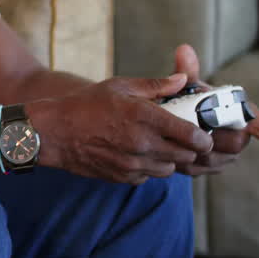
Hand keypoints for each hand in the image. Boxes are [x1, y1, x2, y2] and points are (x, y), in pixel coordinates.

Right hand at [31, 72, 213, 184]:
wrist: (55, 132)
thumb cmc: (86, 104)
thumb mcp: (120, 86)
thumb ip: (156, 85)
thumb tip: (182, 81)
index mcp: (145, 116)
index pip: (192, 135)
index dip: (203, 137)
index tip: (202, 134)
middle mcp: (143, 143)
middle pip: (186, 155)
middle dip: (188, 148)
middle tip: (181, 138)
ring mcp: (133, 163)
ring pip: (170, 168)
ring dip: (169, 159)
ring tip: (156, 145)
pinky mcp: (124, 177)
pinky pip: (149, 176)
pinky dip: (148, 167)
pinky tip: (136, 153)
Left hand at [169, 44, 258, 174]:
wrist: (176, 118)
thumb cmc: (189, 97)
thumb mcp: (187, 84)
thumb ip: (187, 71)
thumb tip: (183, 49)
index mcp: (240, 112)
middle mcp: (240, 135)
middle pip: (234, 143)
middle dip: (211, 136)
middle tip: (187, 126)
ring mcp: (228, 155)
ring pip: (216, 159)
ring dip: (195, 150)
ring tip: (175, 136)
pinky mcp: (212, 167)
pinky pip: (201, 169)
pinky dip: (185, 161)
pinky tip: (173, 150)